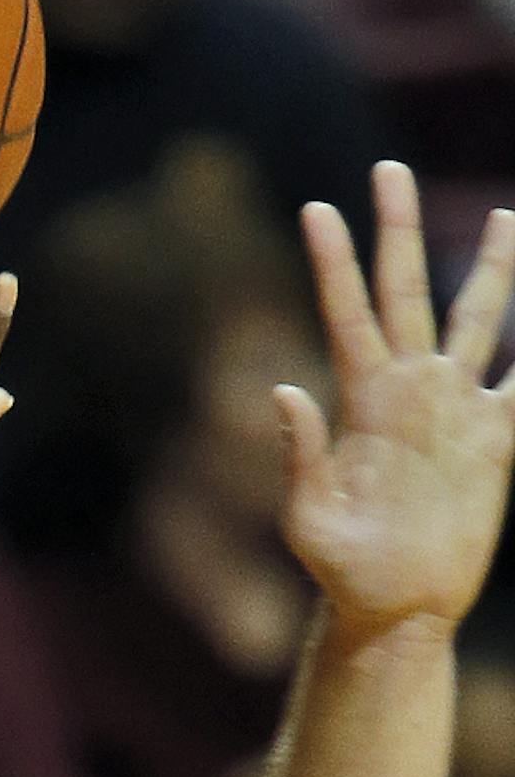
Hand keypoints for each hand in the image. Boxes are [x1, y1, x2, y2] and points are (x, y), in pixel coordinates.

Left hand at [280, 162, 514, 635]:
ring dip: (493, 268)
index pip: (346, 313)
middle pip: (407, 290)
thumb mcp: (309, 521)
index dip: (332, 261)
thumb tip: (284, 388)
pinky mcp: (495, 439)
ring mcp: (454, 409)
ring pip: (479, 319)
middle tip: (390, 168)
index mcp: (362, 401)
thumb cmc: (343, 572)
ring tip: (509, 215)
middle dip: (399, 230)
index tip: (318, 207)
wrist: (397, 609)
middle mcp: (408, 389)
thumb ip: (298, 455)